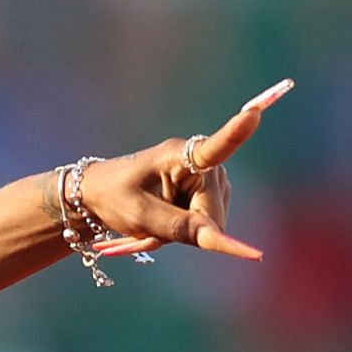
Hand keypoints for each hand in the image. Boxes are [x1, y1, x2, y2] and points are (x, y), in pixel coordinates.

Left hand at [79, 78, 291, 260]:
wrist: (99, 196)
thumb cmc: (114, 197)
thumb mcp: (138, 214)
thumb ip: (176, 226)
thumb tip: (216, 238)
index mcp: (181, 155)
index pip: (215, 147)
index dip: (237, 132)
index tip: (253, 113)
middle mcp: (204, 164)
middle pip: (213, 214)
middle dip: (184, 231)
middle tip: (148, 231)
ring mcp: (211, 180)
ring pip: (210, 225)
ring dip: (180, 233)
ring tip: (152, 224)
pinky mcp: (210, 195)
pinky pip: (205, 227)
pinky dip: (181, 233)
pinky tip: (160, 227)